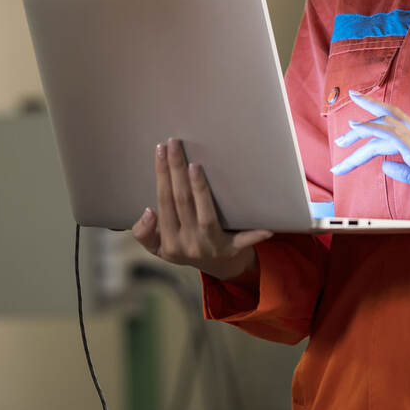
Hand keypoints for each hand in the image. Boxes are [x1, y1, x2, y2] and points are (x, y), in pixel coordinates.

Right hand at [131, 137, 273, 280]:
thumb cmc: (184, 247)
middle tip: (174, 143)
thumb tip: (148, 211)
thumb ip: (143, 232)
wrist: (217, 267)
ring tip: (195, 165)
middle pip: (181, 201)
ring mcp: (211, 246)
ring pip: (204, 214)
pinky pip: (244, 241)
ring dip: (199, 189)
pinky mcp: (233, 249)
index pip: (163, 201)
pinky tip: (266, 227)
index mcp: (169, 242)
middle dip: (176, 170)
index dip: (161, 175)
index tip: (160, 150)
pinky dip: (254, 235)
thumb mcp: (157, 247)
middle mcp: (189, 244)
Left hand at [332, 91, 409, 216]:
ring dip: (358, 133)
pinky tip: (356, 127)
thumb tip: (385, 166)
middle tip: (339, 138)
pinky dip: (371, 128)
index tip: (354, 111)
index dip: (374, 113)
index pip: (395, 122)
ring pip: (383, 127)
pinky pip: (391, 133)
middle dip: (360, 126)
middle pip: (385, 120)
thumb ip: (405, 172)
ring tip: (340, 143)